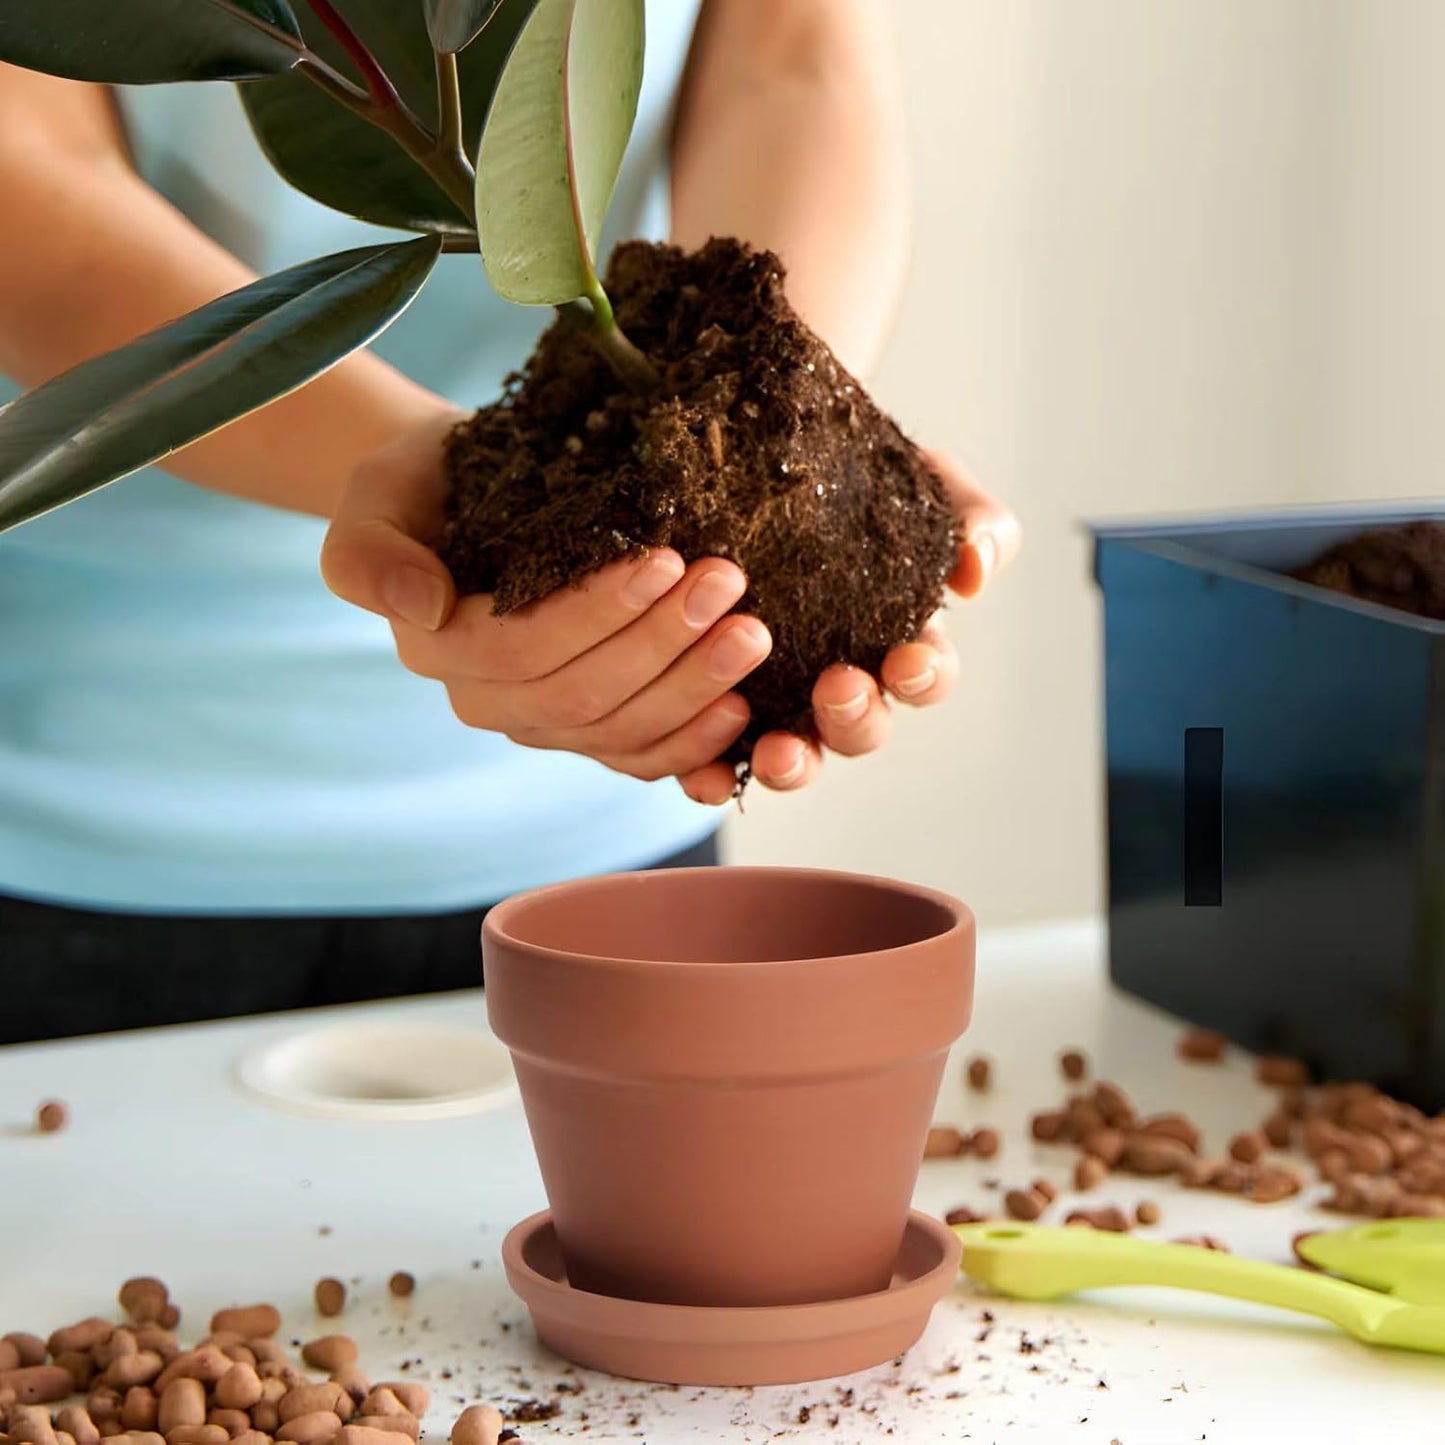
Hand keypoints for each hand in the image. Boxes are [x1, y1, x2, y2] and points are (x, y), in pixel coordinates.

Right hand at [321, 409, 772, 783]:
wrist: (459, 495)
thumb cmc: (423, 486)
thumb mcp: (374, 499)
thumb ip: (370, 556)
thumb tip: (425, 607)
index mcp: (439, 651)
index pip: (521, 650)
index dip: (596, 614)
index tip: (665, 559)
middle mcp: (487, 701)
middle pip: (582, 697)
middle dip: (664, 646)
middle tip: (731, 588)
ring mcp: (541, 723)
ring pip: (620, 730)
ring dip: (693, 688)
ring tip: (753, 633)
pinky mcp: (589, 728)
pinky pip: (640, 755)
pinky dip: (693, 741)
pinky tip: (743, 710)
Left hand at [675, 452, 1021, 804]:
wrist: (757, 459)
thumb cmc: (854, 484)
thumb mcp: (922, 486)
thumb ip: (969, 523)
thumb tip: (975, 572)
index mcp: (898, 644)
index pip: (927, 676)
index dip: (924, 676)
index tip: (909, 659)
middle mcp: (842, 686)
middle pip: (863, 728)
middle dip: (855, 717)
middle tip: (838, 687)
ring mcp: (780, 704)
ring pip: (798, 755)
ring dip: (793, 763)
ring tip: (778, 752)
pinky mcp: (715, 710)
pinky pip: (718, 760)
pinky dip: (715, 775)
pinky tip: (705, 776)